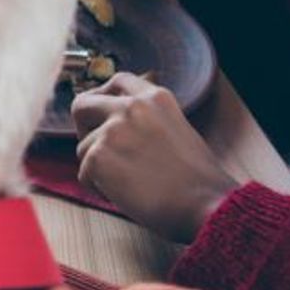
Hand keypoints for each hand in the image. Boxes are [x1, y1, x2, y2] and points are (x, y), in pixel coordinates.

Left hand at [73, 73, 239, 242]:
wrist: (207, 207)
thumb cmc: (197, 181)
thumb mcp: (178, 131)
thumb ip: (147, 120)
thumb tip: (115, 122)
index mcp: (155, 98)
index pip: (117, 81)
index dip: (102, 97)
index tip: (100, 114)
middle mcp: (132, 107)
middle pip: (82, 105)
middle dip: (84, 128)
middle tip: (97, 151)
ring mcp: (112, 130)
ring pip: (84, 148)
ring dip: (99, 168)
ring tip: (131, 184)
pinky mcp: (99, 157)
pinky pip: (84, 173)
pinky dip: (99, 188)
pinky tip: (126, 196)